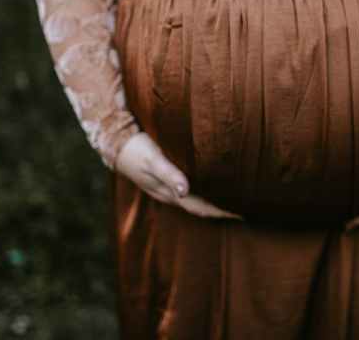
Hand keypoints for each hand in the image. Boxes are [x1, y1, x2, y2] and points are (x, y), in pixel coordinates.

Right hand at [115, 132, 243, 220]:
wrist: (114, 143)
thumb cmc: (137, 149)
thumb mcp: (154, 159)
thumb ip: (169, 174)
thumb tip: (185, 191)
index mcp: (169, 192)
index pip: (200, 207)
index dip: (220, 212)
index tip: (240, 215)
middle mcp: (170, 193)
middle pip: (200, 207)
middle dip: (220, 210)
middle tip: (243, 210)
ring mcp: (166, 187)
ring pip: (194, 200)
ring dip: (212, 202)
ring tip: (232, 200)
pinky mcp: (165, 178)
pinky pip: (188, 190)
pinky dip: (203, 191)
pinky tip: (211, 185)